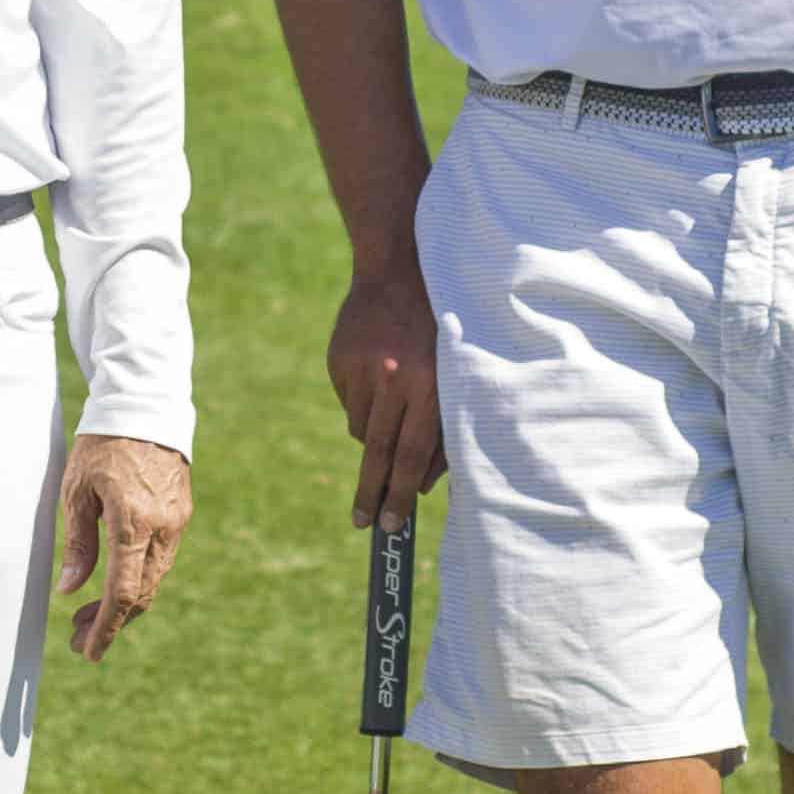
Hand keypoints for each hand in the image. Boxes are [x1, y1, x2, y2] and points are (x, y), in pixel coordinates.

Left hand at [56, 435, 191, 661]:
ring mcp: (176, 522)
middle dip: (110, 623)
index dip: (105, 628)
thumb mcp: (77, 491)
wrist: (144, 405)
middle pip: (141, 594)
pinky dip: (138, 580)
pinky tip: (113, 583)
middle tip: (78, 639)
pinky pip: (161, 560)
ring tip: (88, 616)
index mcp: (133, 523)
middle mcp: (162, 528)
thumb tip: (70, 589)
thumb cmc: (102, 444)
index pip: (122, 592)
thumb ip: (78, 543)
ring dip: (124, 604)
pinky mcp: (180, 514)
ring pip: (153, 580)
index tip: (87, 652)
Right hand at [327, 261, 441, 528]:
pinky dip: (363, 402)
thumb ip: (443, 432)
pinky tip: (379, 374)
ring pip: (362, 429)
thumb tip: (425, 486)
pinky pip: (349, 402)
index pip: (411, 455)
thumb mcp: (454, 376)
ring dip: (375, 435)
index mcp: (429, 386)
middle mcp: (394, 379)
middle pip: (379, 452)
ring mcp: (363, 369)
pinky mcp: (339, 360)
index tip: (390, 525)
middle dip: (372, 493)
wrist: (400, 269)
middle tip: (364, 523)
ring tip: (391, 408)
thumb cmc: (443, 329)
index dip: (401, 494)